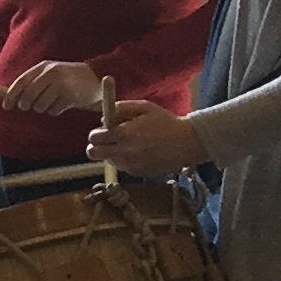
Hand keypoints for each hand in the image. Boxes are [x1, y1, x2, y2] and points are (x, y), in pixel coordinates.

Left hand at [2, 57, 107, 113]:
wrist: (96, 77)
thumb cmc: (68, 78)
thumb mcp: (50, 73)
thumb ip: (33, 82)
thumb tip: (11, 98)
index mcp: (43, 67)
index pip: (21, 81)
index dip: (11, 95)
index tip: (6, 106)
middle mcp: (51, 73)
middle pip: (28, 96)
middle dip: (26, 105)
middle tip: (30, 106)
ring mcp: (61, 84)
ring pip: (39, 106)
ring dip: (43, 108)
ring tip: (53, 101)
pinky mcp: (70, 96)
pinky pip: (53, 111)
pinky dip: (55, 110)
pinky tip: (64, 103)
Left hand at [89, 98, 206, 177]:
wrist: (188, 142)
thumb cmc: (166, 122)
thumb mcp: (144, 107)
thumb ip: (121, 109)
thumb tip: (103, 119)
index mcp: (124, 134)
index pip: (94, 137)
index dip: (96, 133)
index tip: (104, 131)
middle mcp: (124, 152)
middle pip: (93, 153)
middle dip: (96, 146)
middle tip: (108, 140)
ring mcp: (130, 165)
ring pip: (107, 160)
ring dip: (112, 153)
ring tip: (131, 144)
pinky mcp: (137, 173)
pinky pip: (122, 166)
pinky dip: (125, 160)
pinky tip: (140, 152)